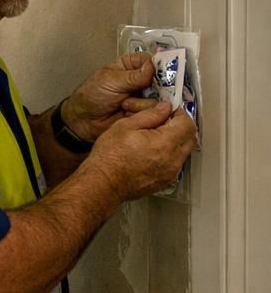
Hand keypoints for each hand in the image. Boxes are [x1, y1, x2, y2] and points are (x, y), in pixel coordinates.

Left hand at [62, 52, 160, 140]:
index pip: (152, 60)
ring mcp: (145, 96)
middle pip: (163, 79)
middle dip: (157, 86)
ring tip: (124, 104)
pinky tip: (128, 112)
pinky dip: (143, 112)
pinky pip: (155, 111)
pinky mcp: (145, 112)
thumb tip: (152, 67)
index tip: (157, 73)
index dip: (158, 66)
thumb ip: (133, 76)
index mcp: (130, 66)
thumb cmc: (92, 95)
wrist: (84, 121)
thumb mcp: (110, 81)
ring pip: (161, 96)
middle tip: (145, 91)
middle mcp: (141, 80)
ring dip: (142, 101)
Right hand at [82, 100, 197, 200]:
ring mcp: (171, 173)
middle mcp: (173, 159)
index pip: (187, 123)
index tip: (167, 112)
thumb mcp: (125, 126)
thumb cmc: (109, 157)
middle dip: (180, 127)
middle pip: (190, 137)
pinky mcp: (165, 181)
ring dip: (175, 142)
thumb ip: (150, 115)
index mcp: (166, 142)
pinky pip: (175, 164)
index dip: (178, 114)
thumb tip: (164, 108)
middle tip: (162, 124)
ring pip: (183, 151)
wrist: (102, 184)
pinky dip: (168, 156)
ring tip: (154, 140)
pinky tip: (150, 154)